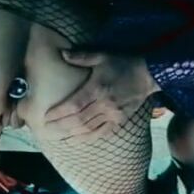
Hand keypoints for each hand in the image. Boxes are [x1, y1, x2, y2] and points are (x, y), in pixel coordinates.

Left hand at [43, 51, 158, 142]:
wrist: (148, 74)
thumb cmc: (123, 63)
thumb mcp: (102, 56)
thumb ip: (81, 56)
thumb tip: (62, 54)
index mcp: (98, 88)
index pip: (74, 104)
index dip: (59, 112)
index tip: (46, 116)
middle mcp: (104, 104)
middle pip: (78, 120)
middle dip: (60, 125)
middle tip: (45, 129)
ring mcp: (113, 114)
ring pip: (89, 128)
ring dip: (71, 134)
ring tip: (57, 136)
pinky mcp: (120, 120)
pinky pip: (102, 132)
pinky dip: (88, 137)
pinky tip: (77, 139)